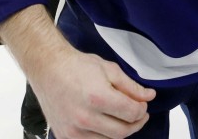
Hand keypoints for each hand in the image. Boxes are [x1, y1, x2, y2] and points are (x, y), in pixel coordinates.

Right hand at [35, 48, 155, 137]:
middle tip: (139, 114)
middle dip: (136, 123)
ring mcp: (73, 130)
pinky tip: (106, 124)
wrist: (48, 69)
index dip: (142, 109)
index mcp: (98, 97)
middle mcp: (85, 117)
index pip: (131, 113)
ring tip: (122, 118)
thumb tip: (149, 96)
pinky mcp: (65, 136)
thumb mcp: (109, 69)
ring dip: (120, 131)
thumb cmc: (77, 66)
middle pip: (122, 131)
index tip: (143, 105)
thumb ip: (131, 86)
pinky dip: (103, 137)